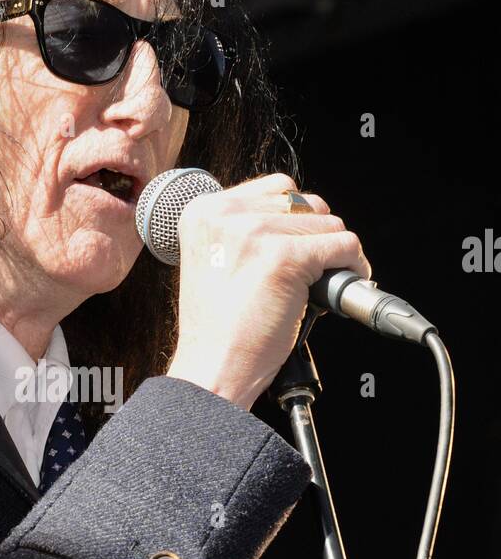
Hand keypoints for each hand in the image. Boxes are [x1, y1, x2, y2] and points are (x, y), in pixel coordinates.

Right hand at [165, 173, 371, 409]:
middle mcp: (226, 215)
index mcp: (203, 212)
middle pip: (304, 203)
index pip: (275, 188)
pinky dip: (354, 266)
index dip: (295, 219)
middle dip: (315, 236)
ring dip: (334, 254)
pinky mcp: (285, 257)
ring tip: (323, 284)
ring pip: (327, 223)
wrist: (212, 369)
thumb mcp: (216, 262)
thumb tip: (301, 218)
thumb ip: (245, 232)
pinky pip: (344, 245)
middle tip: (312, 271)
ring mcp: (255, 233)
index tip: (297, 246)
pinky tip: (341, 286)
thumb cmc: (217, 329)